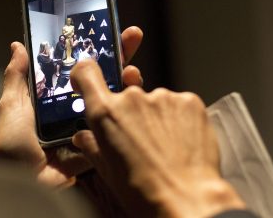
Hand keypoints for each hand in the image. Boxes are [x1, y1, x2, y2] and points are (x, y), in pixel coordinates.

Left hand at [0, 26, 142, 186]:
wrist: (29, 185)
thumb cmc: (14, 148)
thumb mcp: (11, 108)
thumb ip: (16, 78)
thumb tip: (17, 46)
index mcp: (55, 96)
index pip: (77, 66)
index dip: (91, 48)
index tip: (104, 30)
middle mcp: (75, 106)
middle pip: (101, 76)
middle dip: (117, 55)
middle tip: (131, 36)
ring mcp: (90, 122)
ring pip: (113, 96)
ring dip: (127, 78)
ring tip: (133, 67)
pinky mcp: (101, 139)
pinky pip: (115, 121)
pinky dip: (128, 107)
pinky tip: (134, 92)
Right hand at [70, 61, 245, 216]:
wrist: (186, 199)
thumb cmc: (144, 190)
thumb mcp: (106, 170)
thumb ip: (91, 146)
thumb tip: (84, 138)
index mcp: (106, 113)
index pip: (87, 73)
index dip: (85, 74)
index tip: (88, 79)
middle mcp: (133, 98)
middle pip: (126, 94)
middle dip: (129, 112)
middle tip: (139, 137)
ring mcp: (163, 97)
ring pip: (154, 101)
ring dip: (155, 116)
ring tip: (163, 144)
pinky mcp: (188, 101)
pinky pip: (177, 104)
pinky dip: (177, 118)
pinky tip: (179, 140)